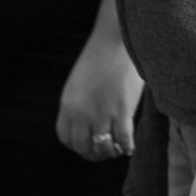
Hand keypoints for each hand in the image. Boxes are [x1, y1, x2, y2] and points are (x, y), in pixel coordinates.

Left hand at [56, 25, 142, 161]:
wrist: (115, 41)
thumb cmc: (99, 58)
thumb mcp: (78, 84)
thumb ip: (78, 105)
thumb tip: (86, 126)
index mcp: (68, 105)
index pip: (66, 138)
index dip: (78, 145)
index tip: (88, 144)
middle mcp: (81, 114)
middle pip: (84, 148)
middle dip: (95, 153)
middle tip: (105, 150)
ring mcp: (101, 114)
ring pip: (104, 148)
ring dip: (111, 152)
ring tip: (118, 147)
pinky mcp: (121, 112)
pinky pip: (123, 141)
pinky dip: (127, 147)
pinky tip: (130, 145)